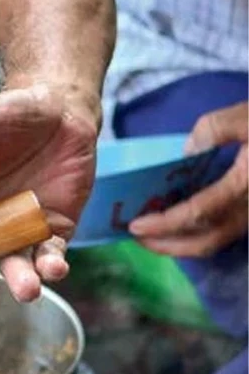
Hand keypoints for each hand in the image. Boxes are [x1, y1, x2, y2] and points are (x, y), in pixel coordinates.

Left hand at [129, 102, 247, 258]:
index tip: (136, 225)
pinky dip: (199, 232)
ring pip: (217, 241)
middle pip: (206, 242)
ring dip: (182, 244)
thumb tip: (187, 150)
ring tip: (153, 235)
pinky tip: (179, 221)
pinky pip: (226, 231)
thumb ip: (217, 128)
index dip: (165, 224)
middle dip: (168, 246)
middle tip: (137, 239)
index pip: (199, 214)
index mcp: (247, 184)